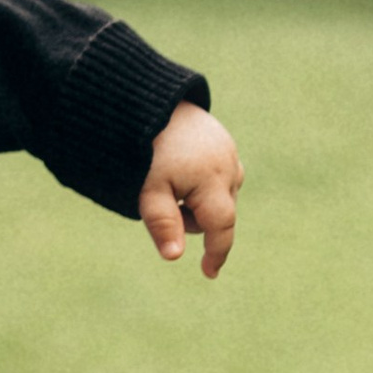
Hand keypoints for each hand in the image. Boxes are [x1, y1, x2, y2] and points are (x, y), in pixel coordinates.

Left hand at [139, 101, 241, 276]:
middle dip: (194, 218)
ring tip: (169, 180)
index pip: (221, 227)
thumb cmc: (144, 147)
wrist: (145, 98)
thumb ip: (163, 223)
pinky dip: (201, 179)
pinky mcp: (220, 137)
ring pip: (219, 192)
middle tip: (163, 201)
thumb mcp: (148, 189)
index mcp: (213, 180)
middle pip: (218, 211)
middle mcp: (228, 165)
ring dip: (199, 199)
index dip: (216, 252)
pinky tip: (177, 166)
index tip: (208, 273)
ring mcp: (227, 149)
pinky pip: (217, 170)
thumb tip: (174, 257)